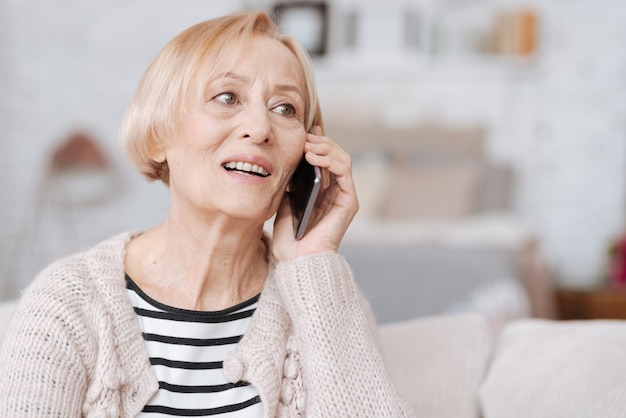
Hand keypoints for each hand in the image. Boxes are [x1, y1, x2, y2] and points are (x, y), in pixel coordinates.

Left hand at [272, 126, 358, 260]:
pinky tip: (314, 157)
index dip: (317, 142)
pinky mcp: (349, 202)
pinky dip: (331, 160)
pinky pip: (345, 172)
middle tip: (304, 136)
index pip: (325, 159)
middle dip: (320, 142)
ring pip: (342, 159)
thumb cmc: (289, 237)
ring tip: (308, 144)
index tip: (305, 130)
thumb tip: (286, 161)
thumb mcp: (284, 202)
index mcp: (322, 191)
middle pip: (335, 155)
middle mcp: (335, 192)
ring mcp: (344, 196)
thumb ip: (289, 183)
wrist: (296, 260)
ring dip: (326, 147)